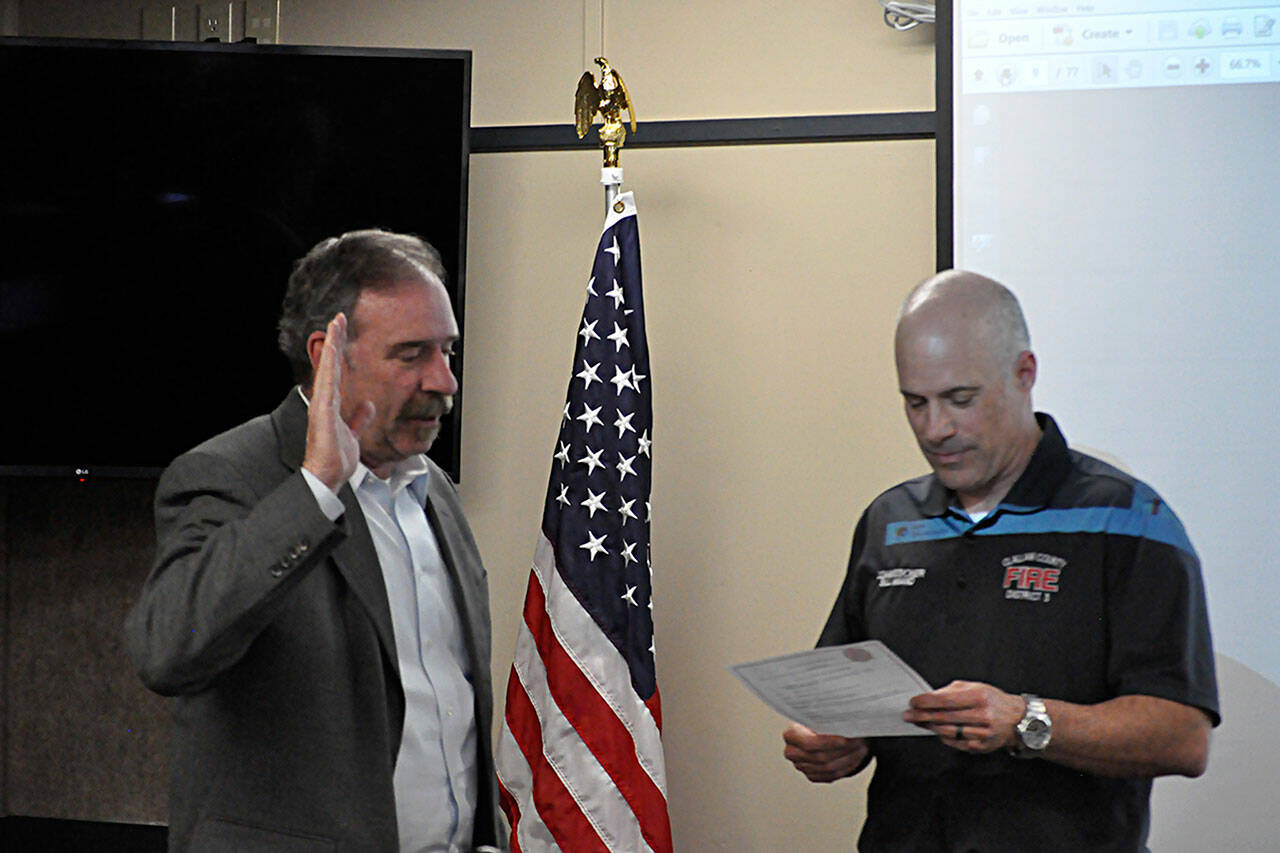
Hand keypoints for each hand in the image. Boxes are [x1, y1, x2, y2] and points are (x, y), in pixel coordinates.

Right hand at [302, 313, 374, 491]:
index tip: (344, 333)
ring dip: (332, 344)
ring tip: (336, 323)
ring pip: (328, 367)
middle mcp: (324, 401)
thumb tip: (367, 406)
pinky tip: (333, 348)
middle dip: (335, 340)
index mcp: (331, 405)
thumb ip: (358, 418)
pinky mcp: (321, 410)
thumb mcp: (353, 434)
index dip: (341, 352)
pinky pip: (327, 382)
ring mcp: (321, 404)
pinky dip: (329, 364)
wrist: (327, 475)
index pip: (337, 372)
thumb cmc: (336, 459)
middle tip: (339, 318)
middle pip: (331, 364)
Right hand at [782, 723, 869, 782]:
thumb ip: (829, 719)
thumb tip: (845, 721)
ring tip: (862, 748)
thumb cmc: (823, 718)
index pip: (808, 743)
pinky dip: (847, 767)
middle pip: (820, 757)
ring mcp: (801, 766)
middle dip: (843, 750)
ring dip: (849, 759)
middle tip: (860, 742)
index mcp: (791, 735)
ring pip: (828, 768)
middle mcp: (792, 753)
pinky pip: (831, 776)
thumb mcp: (823, 714)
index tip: (845, 739)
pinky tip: (856, 757)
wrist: (821, 728)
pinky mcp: (812, 775)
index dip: (828, 743)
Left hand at [902, 680, 1024, 752]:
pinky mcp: (981, 747)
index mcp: (980, 697)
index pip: (946, 701)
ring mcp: (983, 734)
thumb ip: (950, 691)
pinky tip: (937, 730)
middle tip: (908, 715)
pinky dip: (943, 736)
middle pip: (944, 718)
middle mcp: (983, 716)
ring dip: (930, 727)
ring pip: (948, 732)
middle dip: (922, 716)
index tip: (913, 702)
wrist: (1016, 719)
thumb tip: (928, 697)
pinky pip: (955, 742)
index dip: (926, 702)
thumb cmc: (992, 700)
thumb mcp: (974, 687)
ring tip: (919, 722)